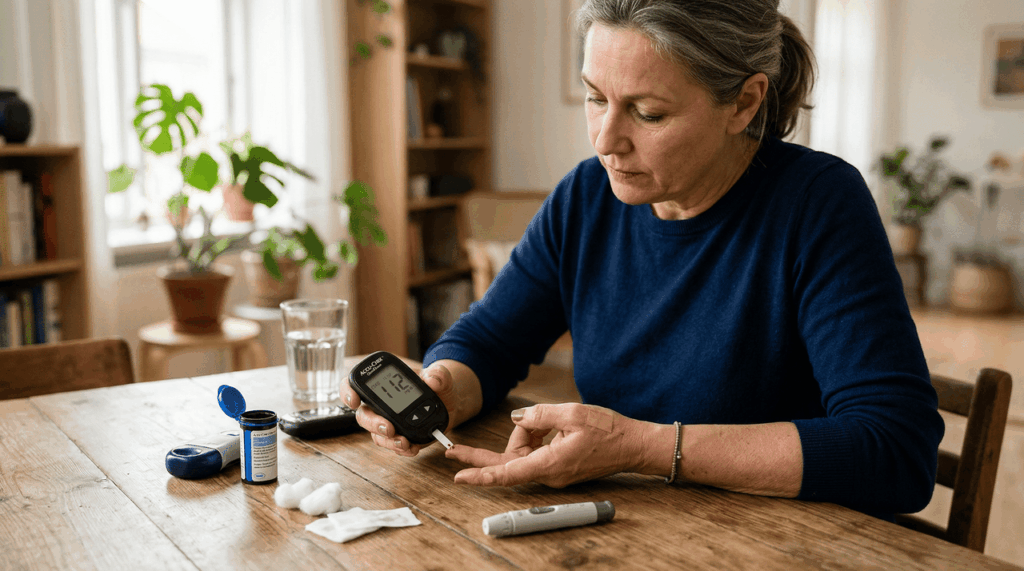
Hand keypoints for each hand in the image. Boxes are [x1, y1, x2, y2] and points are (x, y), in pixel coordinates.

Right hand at [343, 362, 457, 456]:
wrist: (450, 403)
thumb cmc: (439, 385)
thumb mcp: (441, 376)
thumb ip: (438, 374)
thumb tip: (432, 380)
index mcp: (384, 384)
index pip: (356, 384)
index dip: (347, 392)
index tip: (354, 401)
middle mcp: (381, 404)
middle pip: (363, 416)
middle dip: (373, 424)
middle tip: (389, 428)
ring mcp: (388, 422)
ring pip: (377, 435)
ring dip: (388, 441)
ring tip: (404, 442)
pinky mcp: (399, 436)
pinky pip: (393, 446)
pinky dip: (402, 449)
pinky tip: (413, 448)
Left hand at [445, 403, 647, 486]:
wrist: (633, 445)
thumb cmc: (608, 430)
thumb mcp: (571, 413)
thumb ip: (539, 415)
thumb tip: (517, 419)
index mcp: (549, 463)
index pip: (507, 472)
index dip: (480, 474)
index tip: (460, 475)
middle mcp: (548, 473)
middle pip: (509, 461)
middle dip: (487, 452)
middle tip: (453, 448)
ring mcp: (553, 472)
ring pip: (524, 453)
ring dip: (529, 433)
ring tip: (554, 419)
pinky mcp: (558, 467)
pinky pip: (537, 452)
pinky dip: (539, 437)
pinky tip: (555, 425)